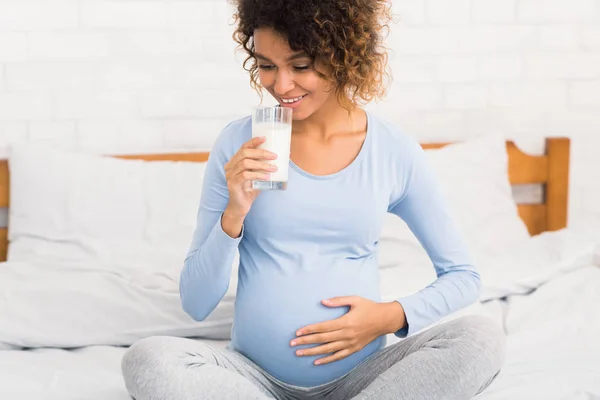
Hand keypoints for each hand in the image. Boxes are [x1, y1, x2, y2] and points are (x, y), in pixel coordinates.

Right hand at [222, 136, 276, 222]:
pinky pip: (245, 175)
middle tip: (274, 156)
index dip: (253, 141)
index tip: (265, 138)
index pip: (243, 147)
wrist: (241, 207)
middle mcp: (230, 166)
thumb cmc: (250, 190)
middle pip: (245, 153)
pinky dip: (258, 174)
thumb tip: (281, 158)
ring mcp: (230, 175)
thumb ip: (263, 167)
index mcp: (235, 162)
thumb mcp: (258, 175)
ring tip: (274, 168)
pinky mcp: (232, 184)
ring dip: (262, 164)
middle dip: (261, 153)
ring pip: (246, 163)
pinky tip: (267, 176)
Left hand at [290, 296, 405, 365]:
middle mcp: (347, 334)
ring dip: (312, 352)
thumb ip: (338, 300)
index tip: (298, 332)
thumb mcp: (355, 299)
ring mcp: (350, 343)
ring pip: (328, 349)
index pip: (323, 327)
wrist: (385, 320)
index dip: (309, 329)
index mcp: (346, 322)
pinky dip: (327, 360)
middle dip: (306, 342)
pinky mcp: (354, 349)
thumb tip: (322, 301)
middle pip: (322, 339)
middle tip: (292, 343)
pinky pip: (338, 356)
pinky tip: (316, 362)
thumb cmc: (369, 307)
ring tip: (299, 353)